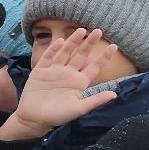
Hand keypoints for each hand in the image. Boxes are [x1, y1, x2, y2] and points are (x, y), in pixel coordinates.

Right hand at [0, 28, 120, 140]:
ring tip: (81, 30)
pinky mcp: (40, 71)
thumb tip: (115, 94)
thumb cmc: (57, 116)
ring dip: (73, 42)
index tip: (114, 46)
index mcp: (79, 82)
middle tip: (98, 30)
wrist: (33, 118)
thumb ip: (95, 101)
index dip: (104, 57)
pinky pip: (48, 57)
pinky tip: (60, 41)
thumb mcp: (78, 109)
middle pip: (81, 55)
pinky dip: (53, 49)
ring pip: (65, 53)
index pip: (94, 67)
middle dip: (89, 43)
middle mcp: (68, 74)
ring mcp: (54, 71)